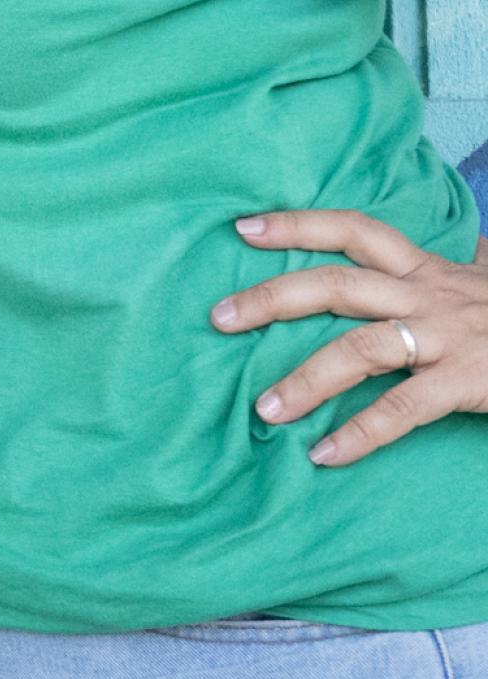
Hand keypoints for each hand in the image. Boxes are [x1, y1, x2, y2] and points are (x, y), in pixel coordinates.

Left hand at [216, 209, 487, 467]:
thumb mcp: (480, 283)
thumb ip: (445, 268)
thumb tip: (423, 245)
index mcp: (427, 270)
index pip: (355, 229)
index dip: (298, 224)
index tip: (241, 227)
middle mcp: (430, 296)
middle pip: (337, 284)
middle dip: (272, 297)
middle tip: (217, 317)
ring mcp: (448, 338)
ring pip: (361, 349)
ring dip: (306, 379)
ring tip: (265, 410)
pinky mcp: (467, 381)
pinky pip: (403, 409)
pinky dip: (361, 434)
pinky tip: (326, 455)